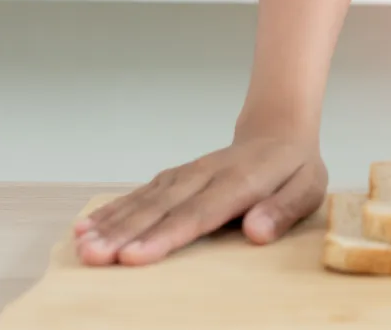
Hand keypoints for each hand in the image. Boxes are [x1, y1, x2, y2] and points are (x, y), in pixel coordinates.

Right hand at [73, 125, 326, 265]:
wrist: (278, 133)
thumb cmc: (293, 170)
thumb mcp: (308, 188)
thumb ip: (283, 210)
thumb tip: (256, 232)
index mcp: (239, 182)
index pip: (198, 213)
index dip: (165, 236)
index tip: (134, 257)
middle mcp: (206, 176)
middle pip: (162, 208)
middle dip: (125, 234)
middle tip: (94, 257)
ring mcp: (186, 175)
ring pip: (145, 200)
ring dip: (112, 224)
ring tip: (82, 247)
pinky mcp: (174, 177)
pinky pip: (140, 193)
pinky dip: (113, 210)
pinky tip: (87, 226)